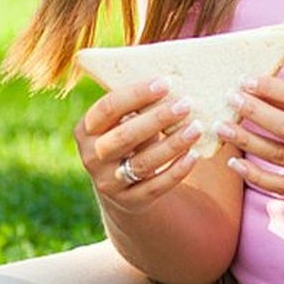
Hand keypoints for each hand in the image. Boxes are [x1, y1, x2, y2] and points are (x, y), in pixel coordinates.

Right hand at [75, 78, 205, 206]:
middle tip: (186, 104)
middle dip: (158, 119)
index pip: (108, 108)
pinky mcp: (130, 201)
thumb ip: (136, 106)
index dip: (136, 94)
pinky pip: (156, 186)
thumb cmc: (128, 141)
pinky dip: (177, 170)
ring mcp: (109, 182)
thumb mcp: (122, 123)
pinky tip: (194, 155)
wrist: (120, 188)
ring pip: (143, 162)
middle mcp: (92, 156)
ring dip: (173, 144)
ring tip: (197, 128)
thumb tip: (172, 81)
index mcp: (86, 129)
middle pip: (125, 136)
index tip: (166, 83)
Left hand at [217, 75, 283, 196]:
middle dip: (254, 112)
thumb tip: (255, 88)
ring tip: (222, 127)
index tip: (245, 80)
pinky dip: (254, 176)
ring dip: (245, 141)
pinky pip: (280, 186)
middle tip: (230, 99)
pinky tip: (234, 163)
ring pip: (278, 156)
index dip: (272, 89)